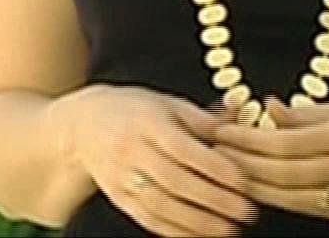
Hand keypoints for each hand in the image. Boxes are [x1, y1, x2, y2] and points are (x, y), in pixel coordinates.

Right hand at [67, 84, 260, 236]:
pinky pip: (148, 220)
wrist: (84, 125)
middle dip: (213, 200)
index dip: (215, 167)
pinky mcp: (119, 198)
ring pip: (161, 206)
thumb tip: (240, 124)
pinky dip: (176, 232)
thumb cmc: (133, 111)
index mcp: (148, 122)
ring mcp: (122, 177)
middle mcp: (132, 150)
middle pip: (174, 181)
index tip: (242, 180)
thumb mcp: (167, 103)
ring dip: (198, 222)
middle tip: (245, 210)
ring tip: (228, 230)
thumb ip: (203, 119)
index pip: (183, 148)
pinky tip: (200, 235)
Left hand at [205, 96, 328, 223]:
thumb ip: (305, 114)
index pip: (285, 140)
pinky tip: (261, 191)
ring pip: (292, 196)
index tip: (223, 133)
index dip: (248, 140)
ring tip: (229, 175)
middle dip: (244, 164)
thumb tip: (267, 108)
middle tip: (216, 155)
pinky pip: (308, 208)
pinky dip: (281, 200)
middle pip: (284, 171)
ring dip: (255, 186)